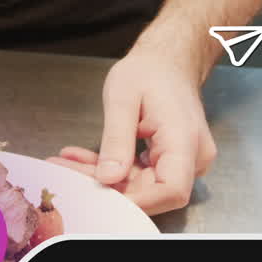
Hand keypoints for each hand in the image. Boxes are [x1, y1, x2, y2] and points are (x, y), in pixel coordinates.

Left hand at [46, 50, 216, 215]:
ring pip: (143, 184)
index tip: (101, 195)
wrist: (166, 60)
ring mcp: (184, 161)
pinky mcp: (171, 160)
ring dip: (106, 176)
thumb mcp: (123, 97)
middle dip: (109, 186)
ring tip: (70, 161)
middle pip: (152, 189)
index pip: (171, 189)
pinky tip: (85, 158)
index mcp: (184, 138)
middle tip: (69, 171)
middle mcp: (192, 156)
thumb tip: (107, 178)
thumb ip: (116, 138)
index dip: (138, 201)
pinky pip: (142, 174)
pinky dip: (114, 168)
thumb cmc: (149, 70)